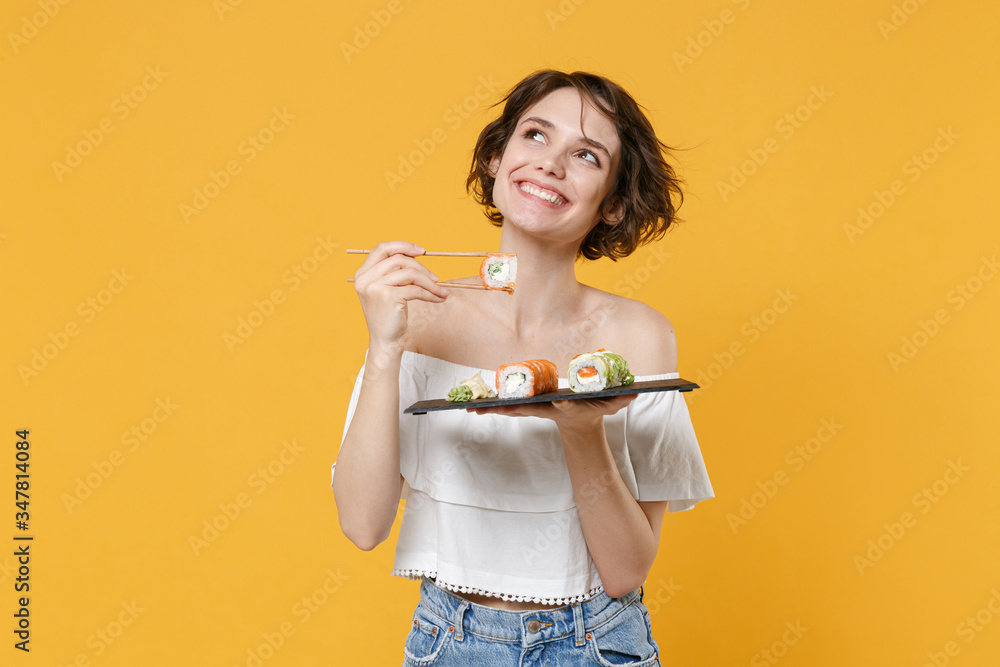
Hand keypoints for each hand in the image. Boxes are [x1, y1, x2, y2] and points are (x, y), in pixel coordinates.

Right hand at [352, 241, 448, 349]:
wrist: (386, 342)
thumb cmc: (390, 315)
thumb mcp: (387, 289)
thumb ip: (394, 271)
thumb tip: (418, 253)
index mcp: (362, 274)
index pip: (382, 248)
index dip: (403, 246)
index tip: (421, 251)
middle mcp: (365, 279)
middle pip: (399, 259)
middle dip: (421, 267)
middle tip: (435, 278)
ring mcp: (375, 288)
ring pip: (410, 273)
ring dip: (429, 281)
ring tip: (440, 290)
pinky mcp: (388, 297)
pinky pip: (416, 289)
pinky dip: (431, 293)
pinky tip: (438, 298)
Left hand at [467, 393, 637, 435]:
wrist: (580, 419)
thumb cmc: (596, 407)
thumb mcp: (612, 404)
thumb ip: (621, 398)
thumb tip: (635, 392)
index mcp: (568, 408)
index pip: (565, 406)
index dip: (562, 404)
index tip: (559, 401)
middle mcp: (548, 409)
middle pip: (528, 410)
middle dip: (510, 409)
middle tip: (492, 408)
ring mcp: (534, 409)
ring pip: (510, 410)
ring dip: (492, 409)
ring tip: (471, 407)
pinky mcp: (525, 407)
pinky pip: (504, 407)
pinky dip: (488, 407)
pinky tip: (470, 406)